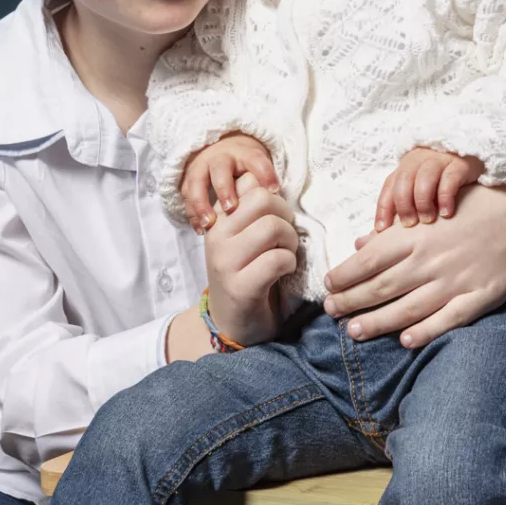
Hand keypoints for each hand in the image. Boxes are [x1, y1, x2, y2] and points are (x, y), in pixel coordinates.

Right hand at [183, 132, 280, 232]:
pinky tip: (201, 230)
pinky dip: (192, 213)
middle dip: (225, 188)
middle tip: (231, 208)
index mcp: (244, 154)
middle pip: (220, 168)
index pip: (255, 159)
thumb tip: (282, 205)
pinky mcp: (189, 181)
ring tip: (209, 223)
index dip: (264, 172)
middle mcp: (222, 158)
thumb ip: (267, 183)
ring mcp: (202, 168)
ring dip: (202, 202)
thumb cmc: (246, 168)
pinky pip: (186, 196)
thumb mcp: (259, 168)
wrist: (222, 152)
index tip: (273, 190)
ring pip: (197, 181)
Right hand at [204, 173, 297, 346]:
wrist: (233, 324)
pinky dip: (289, 264)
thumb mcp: (246, 236)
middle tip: (285, 237)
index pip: (248, 182)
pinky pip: (277, 260)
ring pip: (272, 227)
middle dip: (285, 216)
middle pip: (264, 199)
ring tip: (285, 255)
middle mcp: (216, 235)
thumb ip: (255, 209)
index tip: (274, 216)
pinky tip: (282, 273)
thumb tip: (272, 180)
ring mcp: (225, 261)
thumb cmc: (248, 273)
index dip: (272, 195)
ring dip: (290, 242)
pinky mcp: (239, 286)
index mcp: (218, 218)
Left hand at [324, 175, 505, 347]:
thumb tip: (360, 243)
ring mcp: (455, 280)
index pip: (369, 260)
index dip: (344, 276)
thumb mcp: (431, 207)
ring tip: (354, 330)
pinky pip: (447, 320)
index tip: (327, 286)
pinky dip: (424, 332)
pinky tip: (404, 341)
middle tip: (330, 311)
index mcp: (416, 235)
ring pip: (407, 308)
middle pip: (381, 286)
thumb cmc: (475, 204)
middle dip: (351, 301)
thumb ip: (393, 228)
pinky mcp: (479, 296)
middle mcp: (430, 259)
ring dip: (377, 321)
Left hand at [374, 148, 484, 229]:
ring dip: (423, 201)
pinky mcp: (460, 163)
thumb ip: (398, 216)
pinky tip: (447, 213)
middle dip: (404, 205)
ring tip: (428, 220)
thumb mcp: (419, 196)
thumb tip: (365, 242)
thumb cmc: (441, 186)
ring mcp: (440, 160)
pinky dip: (445, 197)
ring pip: (424, 178)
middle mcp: (420, 161)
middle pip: (404, 180)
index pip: (389, 187)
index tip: (382, 230)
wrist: (475, 161)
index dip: (383, 208)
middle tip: (410, 225)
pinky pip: (449, 178)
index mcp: (406, 168)